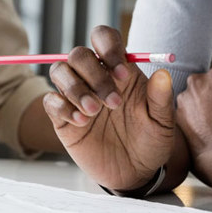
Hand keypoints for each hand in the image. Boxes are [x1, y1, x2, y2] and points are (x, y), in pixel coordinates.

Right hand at [43, 25, 175, 189]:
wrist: (135, 174)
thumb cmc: (150, 142)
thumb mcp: (162, 123)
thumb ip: (161, 98)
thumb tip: (162, 73)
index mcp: (118, 70)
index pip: (104, 38)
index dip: (109, 48)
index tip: (122, 74)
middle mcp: (94, 78)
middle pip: (79, 54)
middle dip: (93, 74)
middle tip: (112, 103)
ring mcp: (76, 96)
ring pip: (59, 71)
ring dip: (75, 88)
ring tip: (93, 112)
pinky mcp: (62, 117)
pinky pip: (50, 101)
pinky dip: (62, 107)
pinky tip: (81, 123)